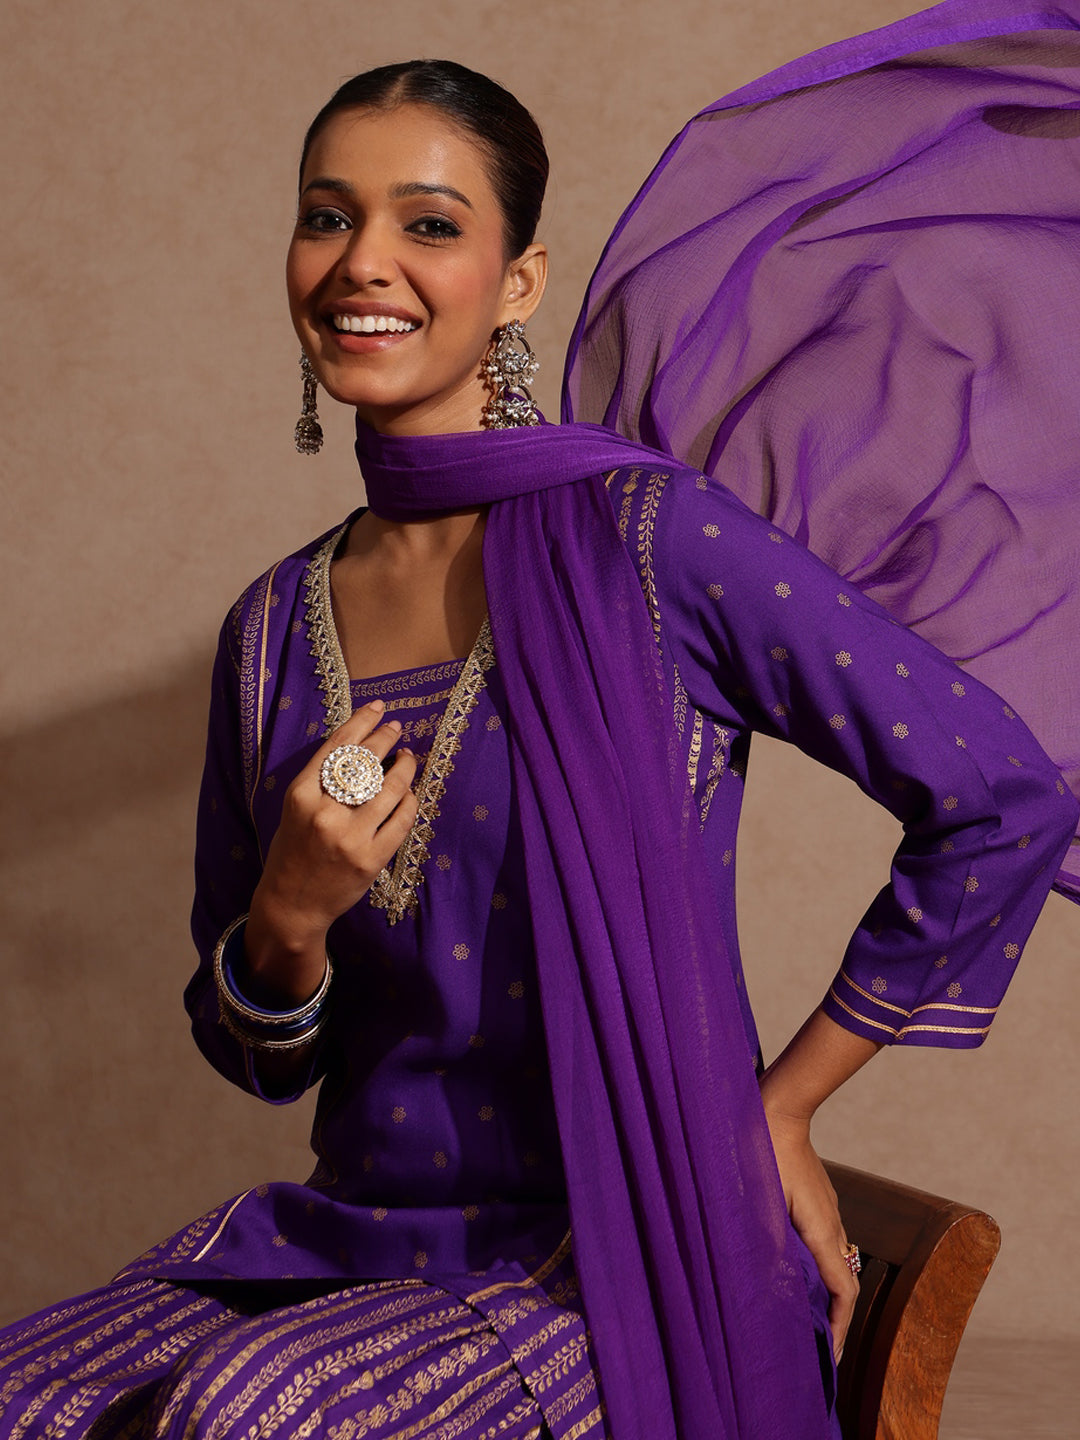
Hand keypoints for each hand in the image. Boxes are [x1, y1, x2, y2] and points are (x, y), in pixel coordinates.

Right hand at [244, 700, 417, 1004]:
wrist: (292, 904)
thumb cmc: (293, 851)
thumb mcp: (296, 809)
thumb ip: (321, 781)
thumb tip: (360, 745)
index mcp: (300, 796)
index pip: (337, 747)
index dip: (361, 722)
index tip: (378, 708)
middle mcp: (324, 813)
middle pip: (365, 763)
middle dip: (386, 739)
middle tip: (397, 729)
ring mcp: (350, 837)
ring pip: (390, 789)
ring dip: (404, 768)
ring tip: (409, 757)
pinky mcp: (370, 859)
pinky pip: (401, 821)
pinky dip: (409, 802)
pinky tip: (410, 793)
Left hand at [761, 1104, 859, 1359]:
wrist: (776, 1108)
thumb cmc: (762, 1151)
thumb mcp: (759, 1200)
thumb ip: (765, 1242)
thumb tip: (768, 1283)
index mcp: (820, 1230)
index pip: (843, 1292)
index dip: (839, 1327)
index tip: (829, 1357)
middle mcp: (831, 1222)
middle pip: (841, 1281)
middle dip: (833, 1317)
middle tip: (815, 1347)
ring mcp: (825, 1208)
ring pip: (831, 1259)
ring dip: (823, 1291)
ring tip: (803, 1316)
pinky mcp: (815, 1197)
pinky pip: (821, 1239)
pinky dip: (814, 1265)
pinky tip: (792, 1269)